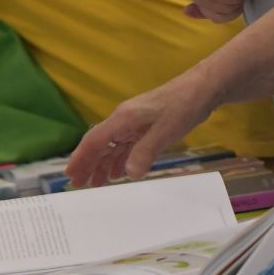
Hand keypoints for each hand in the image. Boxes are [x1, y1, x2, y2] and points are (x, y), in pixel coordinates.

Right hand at [67, 70, 221, 187]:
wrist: (203, 89)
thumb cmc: (183, 106)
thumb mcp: (165, 131)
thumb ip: (145, 152)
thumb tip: (128, 175)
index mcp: (123, 119)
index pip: (94, 140)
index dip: (81, 158)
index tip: (70, 175)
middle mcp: (124, 120)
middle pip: (100, 144)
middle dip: (88, 164)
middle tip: (79, 185)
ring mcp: (135, 123)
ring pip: (113, 146)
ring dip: (104, 164)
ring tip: (97, 184)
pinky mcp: (146, 126)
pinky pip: (127, 145)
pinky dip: (121, 159)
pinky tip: (119, 173)